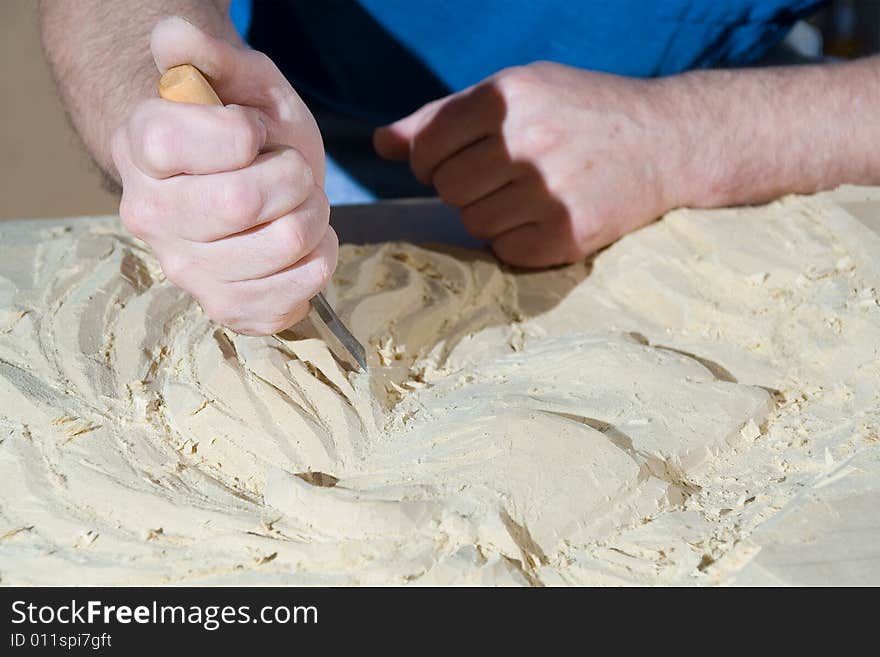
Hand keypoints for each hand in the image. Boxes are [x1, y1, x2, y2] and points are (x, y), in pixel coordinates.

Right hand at [112, 17, 335, 334]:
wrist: (247, 180)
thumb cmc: (245, 127)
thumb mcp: (240, 80)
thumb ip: (209, 54)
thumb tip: (173, 36)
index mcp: (142, 150)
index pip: (190, 143)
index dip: (245, 133)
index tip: (253, 131)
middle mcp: (151, 217)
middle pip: (242, 202)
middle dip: (293, 176)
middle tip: (292, 171)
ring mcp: (186, 271)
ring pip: (282, 248)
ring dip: (315, 218)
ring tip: (301, 206)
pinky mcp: (227, 308)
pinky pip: (289, 301)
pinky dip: (316, 265)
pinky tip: (304, 246)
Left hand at [374, 62, 689, 267]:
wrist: (667, 142)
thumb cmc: (582, 111)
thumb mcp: (519, 90)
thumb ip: (444, 116)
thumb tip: (381, 144)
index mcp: (509, 98)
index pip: (427, 147)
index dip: (429, 160)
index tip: (449, 160)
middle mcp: (527, 144)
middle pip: (448, 189)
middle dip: (463, 185)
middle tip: (499, 175)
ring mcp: (548, 194)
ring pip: (473, 222)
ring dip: (489, 212)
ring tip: (527, 193)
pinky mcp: (566, 236)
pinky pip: (503, 250)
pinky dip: (515, 238)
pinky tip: (545, 214)